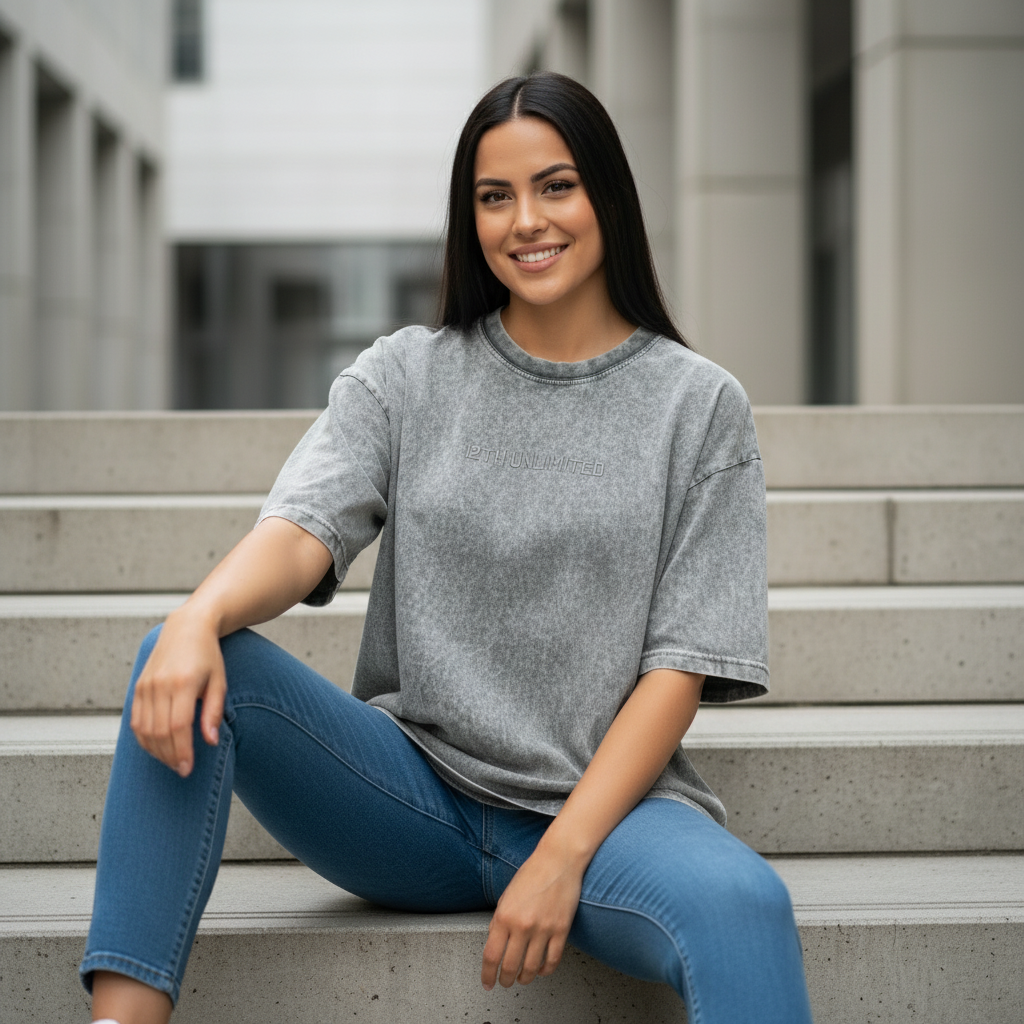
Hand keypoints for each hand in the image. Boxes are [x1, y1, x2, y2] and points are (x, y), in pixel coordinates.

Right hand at [130, 608, 226, 776]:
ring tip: (172, 761)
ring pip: (144, 730)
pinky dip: (144, 739)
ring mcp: (145, 685)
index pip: (178, 726)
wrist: (187, 628)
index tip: (187, 769)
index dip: (182, 751)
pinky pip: (135, 721)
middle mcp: (160, 685)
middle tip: (181, 769)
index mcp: (182, 683)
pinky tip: (157, 747)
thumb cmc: (208, 656)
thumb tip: (210, 742)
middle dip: (170, 756)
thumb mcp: (219, 681)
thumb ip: (213, 712)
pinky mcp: (138, 687)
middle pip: (159, 732)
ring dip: (156, 751)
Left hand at [481, 842, 584, 989]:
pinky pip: (552, 960)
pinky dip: (545, 971)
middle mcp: (522, 925)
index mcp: (504, 916)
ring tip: (521, 978)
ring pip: (531, 968)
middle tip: (504, 983)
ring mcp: (543, 929)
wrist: (558, 860)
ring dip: (524, 978)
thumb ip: (499, 920)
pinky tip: (541, 970)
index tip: (487, 982)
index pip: (491, 956)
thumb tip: (495, 941)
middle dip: (504, 980)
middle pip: (510, 966)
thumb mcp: (507, 895)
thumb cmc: (532, 873)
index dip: (487, 974)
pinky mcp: (561, 930)